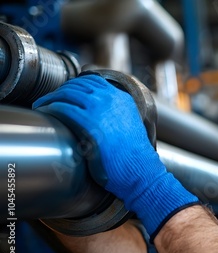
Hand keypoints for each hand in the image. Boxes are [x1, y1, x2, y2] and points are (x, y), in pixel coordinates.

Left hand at [33, 74, 198, 238]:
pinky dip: (50, 108)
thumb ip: (115, 115)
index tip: (65, 93)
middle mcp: (112, 99)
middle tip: (49, 100)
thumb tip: (96, 115)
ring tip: (42, 105)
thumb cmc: (134, 158)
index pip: (94, 81)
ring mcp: (101, 109)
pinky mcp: (90, 123)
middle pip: (78, 84)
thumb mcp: (129, 126)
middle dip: (61, 90)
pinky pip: (63, 108)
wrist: (141, 171)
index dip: (75, 85)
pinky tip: (44, 113)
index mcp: (123, 98)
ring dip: (51, 98)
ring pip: (68, 93)